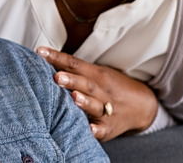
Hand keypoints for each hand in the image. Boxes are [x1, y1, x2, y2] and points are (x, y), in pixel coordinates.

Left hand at [38, 46, 157, 140]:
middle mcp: (102, 90)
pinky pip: (103, 129)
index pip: (75, 64)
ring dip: (84, 101)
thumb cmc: (110, 87)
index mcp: (96, 74)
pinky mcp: (109, 127)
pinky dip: (97, 129)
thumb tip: (44, 58)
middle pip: (86, 83)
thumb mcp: (96, 73)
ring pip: (95, 105)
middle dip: (71, 80)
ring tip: (73, 97)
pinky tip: (90, 129)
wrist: (142, 105)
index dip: (57, 58)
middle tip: (56, 77)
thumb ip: (73, 69)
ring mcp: (107, 109)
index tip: (40, 52)